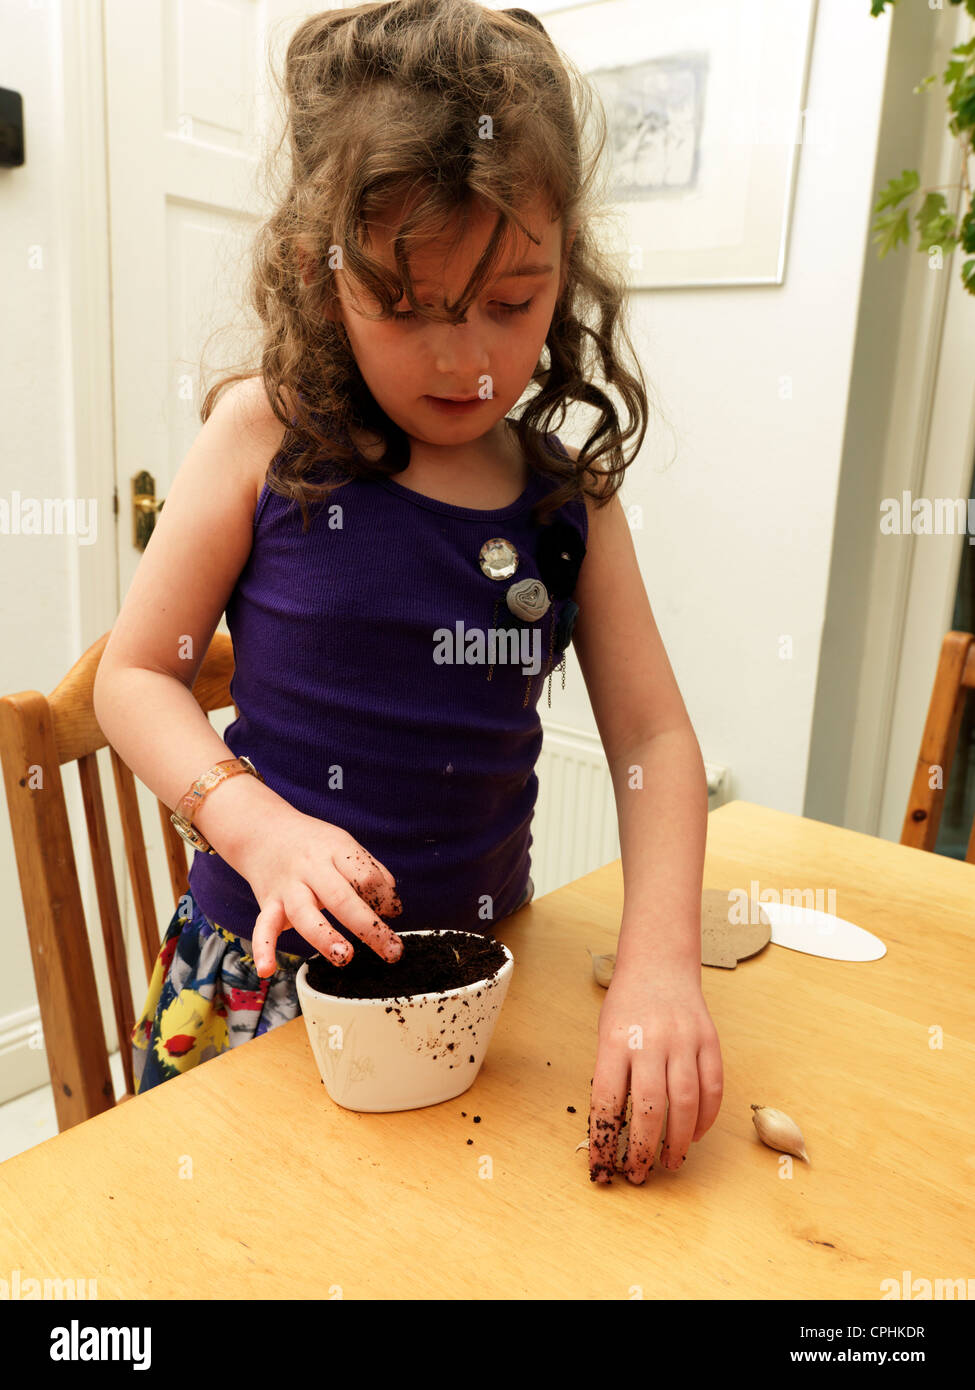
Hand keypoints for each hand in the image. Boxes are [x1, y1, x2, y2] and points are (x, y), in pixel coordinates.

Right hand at [234, 804, 403, 977]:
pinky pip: (263, 926)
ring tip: (344, 957)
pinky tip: (267, 969)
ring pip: (304, 913)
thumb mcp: (344, 845)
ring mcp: (287, 887)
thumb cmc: (313, 843)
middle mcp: (310, 868)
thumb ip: (370, 872)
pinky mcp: (268, 903)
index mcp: (335, 850)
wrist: (263, 830)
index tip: (394, 913)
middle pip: (340, 898)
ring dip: (324, 937)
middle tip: (392, 950)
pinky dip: (263, 948)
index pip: (365, 877)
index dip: (385, 898)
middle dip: (368, 927)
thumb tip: (392, 908)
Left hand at [588, 959, 722, 1183]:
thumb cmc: (627, 1005)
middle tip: (640, 1173)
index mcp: (615, 1041)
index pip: (607, 1101)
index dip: (604, 1140)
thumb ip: (612, 1077)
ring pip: (685, 1103)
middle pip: (650, 1108)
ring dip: (679, 1141)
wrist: (660, 964)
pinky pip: (713, 1088)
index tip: (603, 1166)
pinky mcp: (710, 1040)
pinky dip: (706, 1117)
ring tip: (671, 1162)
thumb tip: (614, 1131)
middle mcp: (650, 1041)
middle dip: (644, 1149)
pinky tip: (695, 1134)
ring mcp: (684, 1040)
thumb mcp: (606, 1035)